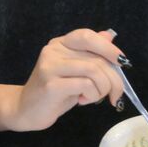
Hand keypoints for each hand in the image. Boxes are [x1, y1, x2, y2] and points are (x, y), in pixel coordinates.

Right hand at [6, 29, 123, 131]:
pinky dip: (92, 95)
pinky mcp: (51, 85)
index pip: (86, 36)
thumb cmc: (54, 93)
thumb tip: (108, 37)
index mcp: (60, 44)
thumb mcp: (76, 72)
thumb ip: (90, 55)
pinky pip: (85, 85)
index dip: (107, 47)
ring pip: (94, 71)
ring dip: (103, 89)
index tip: (122, 62)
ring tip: (93, 98)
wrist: (25, 110)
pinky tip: (82, 100)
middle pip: (96, 58)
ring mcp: (50, 66)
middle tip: (116, 95)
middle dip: (114, 79)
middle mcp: (53, 50)